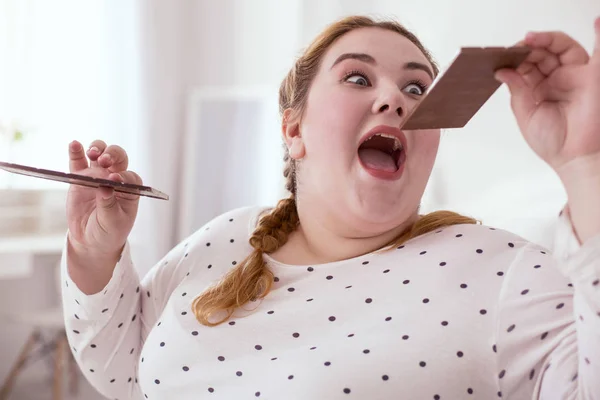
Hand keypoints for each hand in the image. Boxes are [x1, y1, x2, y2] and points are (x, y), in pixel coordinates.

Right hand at [66, 140, 141, 258]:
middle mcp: (116, 178)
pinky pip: (78, 162)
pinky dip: (76, 151)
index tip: (114, 179)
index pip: (129, 177)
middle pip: (118, 158)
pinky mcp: (80, 178)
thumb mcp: (112, 223)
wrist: (92, 240)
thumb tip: (105, 188)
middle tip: (104, 160)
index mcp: (130, 189)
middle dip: (112, 155)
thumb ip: (108, 205)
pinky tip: (74, 144)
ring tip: (92, 152)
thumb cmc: (109, 231)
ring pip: (100, 153)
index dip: (122, 176)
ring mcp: (97, 176)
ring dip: (97, 148)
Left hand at [495, 16, 599, 179]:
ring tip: (529, 41)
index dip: (515, 58)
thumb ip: (517, 90)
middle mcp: (557, 78)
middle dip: (526, 49)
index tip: (501, 57)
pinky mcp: (592, 75)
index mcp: (539, 88)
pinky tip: (596, 23)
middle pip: (541, 52)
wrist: (575, 159)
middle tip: (514, 50)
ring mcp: (574, 75)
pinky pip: (598, 50)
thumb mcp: (525, 114)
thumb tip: (502, 70)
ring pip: (561, 47)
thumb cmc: (554, 142)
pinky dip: (599, 34)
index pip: (526, 64)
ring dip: (545, 40)